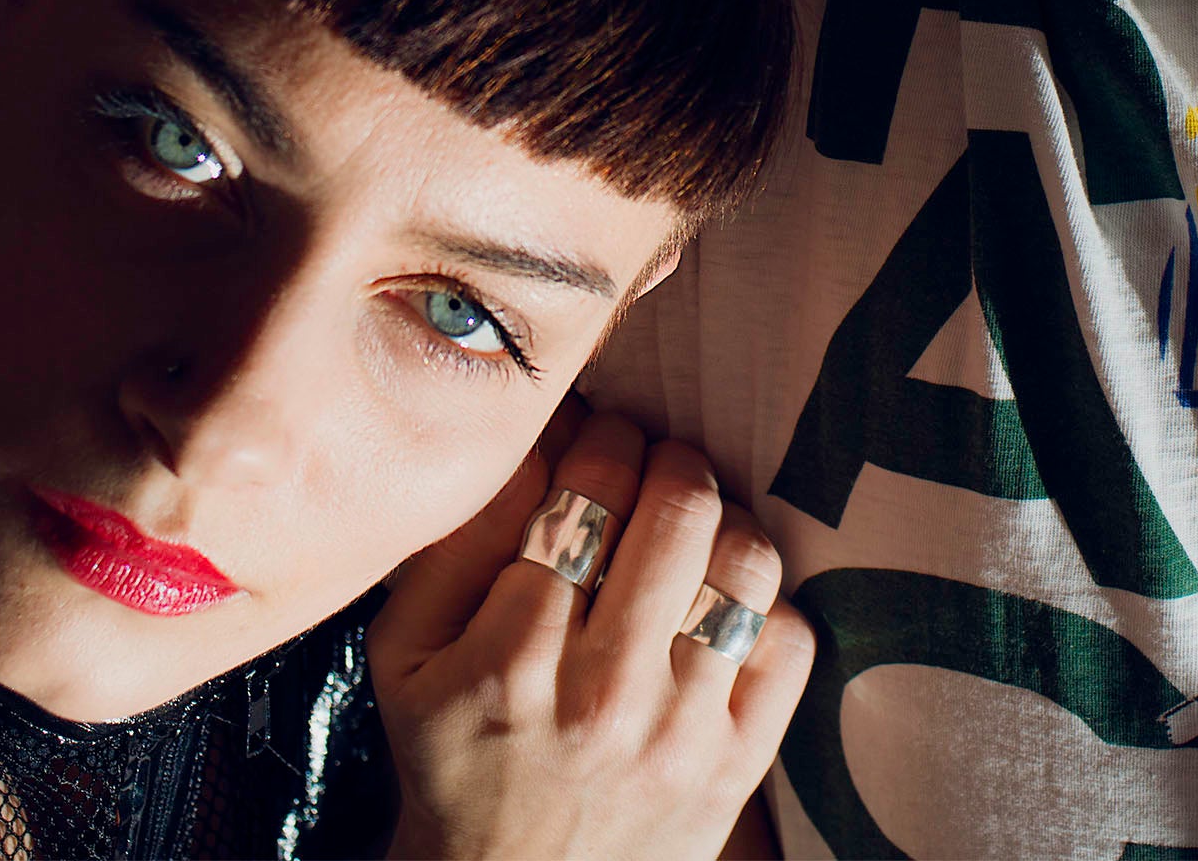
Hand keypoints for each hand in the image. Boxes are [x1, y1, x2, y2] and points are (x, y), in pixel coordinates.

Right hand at [369, 410, 813, 860]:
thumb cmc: (453, 757)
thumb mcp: (408, 655)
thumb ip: (457, 544)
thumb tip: (528, 442)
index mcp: (513, 661)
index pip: (586, 493)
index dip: (602, 436)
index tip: (600, 434)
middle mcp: (608, 695)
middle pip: (679, 510)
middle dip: (667, 459)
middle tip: (648, 463)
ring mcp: (684, 733)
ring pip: (745, 562)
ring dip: (721, 519)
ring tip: (688, 526)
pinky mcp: (740, 763)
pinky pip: (788, 638)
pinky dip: (762, 602)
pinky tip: (716, 604)